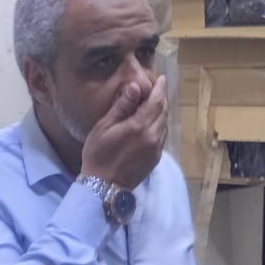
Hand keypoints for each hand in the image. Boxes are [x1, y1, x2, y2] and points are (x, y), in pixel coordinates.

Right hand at [80, 75, 167, 189]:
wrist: (104, 186)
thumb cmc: (98, 154)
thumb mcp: (104, 127)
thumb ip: (122, 106)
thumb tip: (135, 86)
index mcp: (140, 126)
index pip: (156, 101)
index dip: (160, 88)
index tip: (161, 78)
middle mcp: (153, 136)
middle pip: (163, 112)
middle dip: (162, 98)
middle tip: (159, 88)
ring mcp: (156, 148)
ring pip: (165, 124)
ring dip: (162, 112)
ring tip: (156, 103)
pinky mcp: (155, 158)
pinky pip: (162, 136)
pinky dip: (160, 125)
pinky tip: (153, 123)